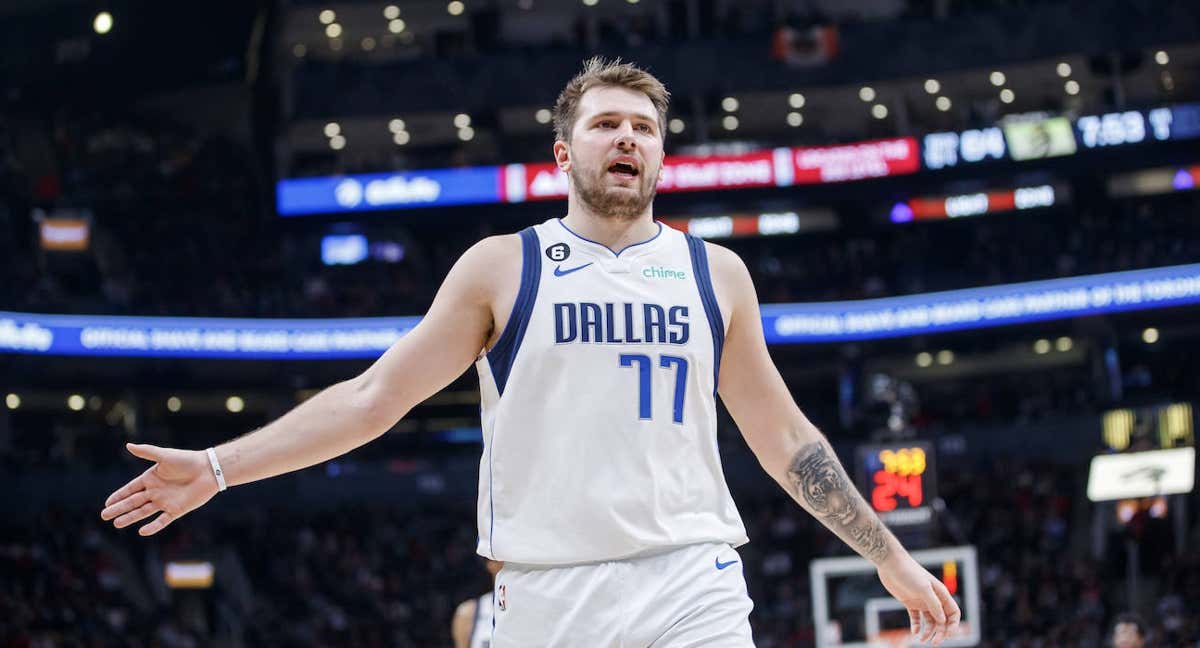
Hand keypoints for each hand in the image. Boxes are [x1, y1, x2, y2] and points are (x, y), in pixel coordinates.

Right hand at [100, 443, 219, 535]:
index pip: (130, 489)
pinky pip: (162, 520)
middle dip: (119, 509)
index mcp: (151, 478)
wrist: (209, 469)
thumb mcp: (165, 455)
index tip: (107, 503)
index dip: (119, 496)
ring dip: (130, 517)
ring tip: (116, 523)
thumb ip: (147, 452)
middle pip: (133, 502)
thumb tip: (128, 445)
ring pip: (143, 512)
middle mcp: (156, 491)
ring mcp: (165, 501)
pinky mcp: (176, 510)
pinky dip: (153, 526)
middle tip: (104, 516)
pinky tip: (142, 531)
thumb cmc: (188, 460)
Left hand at [877, 552, 960, 645]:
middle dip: (940, 633)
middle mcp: (933, 599)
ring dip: (928, 632)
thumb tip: (943, 620)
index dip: (953, 625)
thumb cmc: (908, 572)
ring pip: (929, 621)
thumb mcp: (923, 588)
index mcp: (941, 594)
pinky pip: (916, 618)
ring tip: (922, 640)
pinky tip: (914, 632)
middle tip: (933, 643)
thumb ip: (933, 604)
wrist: (890, 563)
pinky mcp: (909, 602)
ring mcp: (921, 601)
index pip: (953, 613)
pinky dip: (916, 626)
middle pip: (942, 620)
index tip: (948, 635)